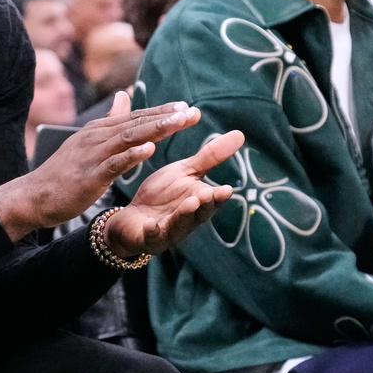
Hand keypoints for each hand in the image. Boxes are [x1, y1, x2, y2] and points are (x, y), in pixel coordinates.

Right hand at [0, 92, 202, 240]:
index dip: (162, 112)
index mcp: (99, 130)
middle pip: (137, 123)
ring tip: (178, 123)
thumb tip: (124, 95)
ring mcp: (93, 155)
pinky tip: (149, 150)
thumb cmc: (63, 172)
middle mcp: (97, 137)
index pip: (136, 117)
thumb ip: (109, 119)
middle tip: (192, 112)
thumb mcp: (88, 141)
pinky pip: (114, 164)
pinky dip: (132, 155)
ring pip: (129, 138)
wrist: (33, 196)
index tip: (187, 108)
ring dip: (155, 129)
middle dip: (166, 117)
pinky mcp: (89, 175)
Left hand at [104, 130, 242, 257]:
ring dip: (184, 216)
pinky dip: (152, 231)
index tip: (226, 189)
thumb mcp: (186, 172)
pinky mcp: (148, 238)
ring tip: (189, 204)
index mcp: (199, 203)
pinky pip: (151, 237)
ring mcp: (169, 232)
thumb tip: (240, 134)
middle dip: (204, 206)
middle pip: (199, 215)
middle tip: (207, 194)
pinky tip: (150, 224)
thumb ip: (210, 157)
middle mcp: (188, 221)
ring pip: (178, 225)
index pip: (213, 201)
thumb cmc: (163, 194)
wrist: (132, 217)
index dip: (219, 197)